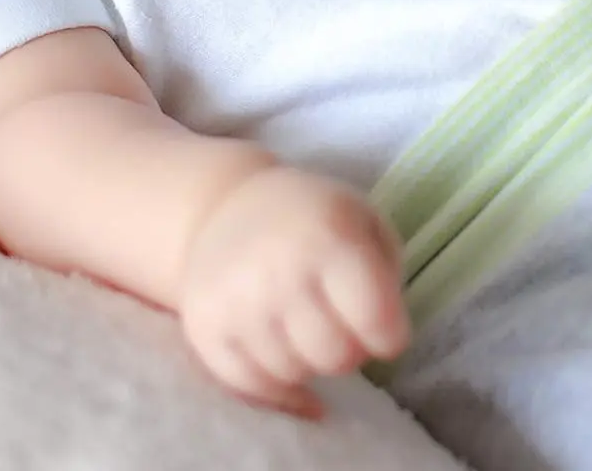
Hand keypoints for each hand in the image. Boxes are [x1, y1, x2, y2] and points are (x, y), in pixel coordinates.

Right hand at [177, 165, 408, 417]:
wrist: (223, 205)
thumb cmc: (311, 219)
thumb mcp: (364, 220)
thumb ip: (387, 277)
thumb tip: (381, 343)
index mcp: (328, 237)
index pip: (380, 325)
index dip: (387, 332)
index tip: (377, 319)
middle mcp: (280, 269)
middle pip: (337, 358)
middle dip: (345, 349)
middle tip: (334, 323)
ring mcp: (238, 300)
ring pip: (294, 374)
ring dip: (306, 360)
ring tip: (300, 326)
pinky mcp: (204, 325)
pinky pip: (251, 385)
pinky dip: (270, 382)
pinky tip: (279, 356)